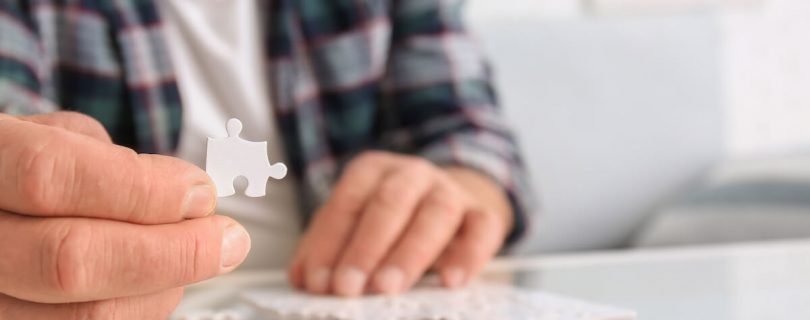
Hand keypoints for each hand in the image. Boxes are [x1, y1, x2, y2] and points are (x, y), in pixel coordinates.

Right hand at [0, 112, 250, 318]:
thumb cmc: (20, 171)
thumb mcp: (49, 135)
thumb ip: (109, 159)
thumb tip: (182, 195)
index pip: (50, 177)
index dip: (141, 189)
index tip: (201, 194)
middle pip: (70, 260)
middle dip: (173, 251)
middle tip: (228, 239)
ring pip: (85, 314)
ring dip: (164, 287)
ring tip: (189, 257)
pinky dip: (142, 310)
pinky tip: (156, 285)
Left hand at [289, 151, 512, 295]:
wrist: (446, 204)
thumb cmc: (390, 221)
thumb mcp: (353, 225)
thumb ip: (327, 247)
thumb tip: (303, 278)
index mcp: (373, 170)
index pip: (348, 202)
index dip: (330, 243)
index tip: (319, 281)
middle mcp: (413, 173)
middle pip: (390, 202)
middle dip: (366, 247)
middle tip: (348, 288)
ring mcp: (451, 190)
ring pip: (437, 212)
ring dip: (410, 252)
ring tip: (388, 288)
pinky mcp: (482, 212)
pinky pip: (483, 227)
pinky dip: (470, 254)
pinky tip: (451, 282)